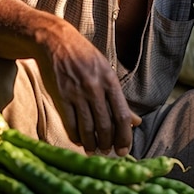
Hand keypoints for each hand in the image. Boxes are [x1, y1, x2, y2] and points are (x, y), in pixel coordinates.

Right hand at [40, 20, 140, 155]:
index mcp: (110, 80)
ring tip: (94, 151)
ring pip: (87, 127)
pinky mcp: (61, 96)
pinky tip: (79, 141)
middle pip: (105, 125)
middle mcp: (95, 87)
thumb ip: (119, 99)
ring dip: (92, 144)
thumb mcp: (107, 72)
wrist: (57, 42)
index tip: (124, 150)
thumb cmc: (85, 57)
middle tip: (108, 152)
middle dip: (108, 144)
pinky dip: (75, 136)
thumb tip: (136, 122)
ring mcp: (77, 92)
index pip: (121, 115)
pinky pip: (70, 123)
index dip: (125, 136)